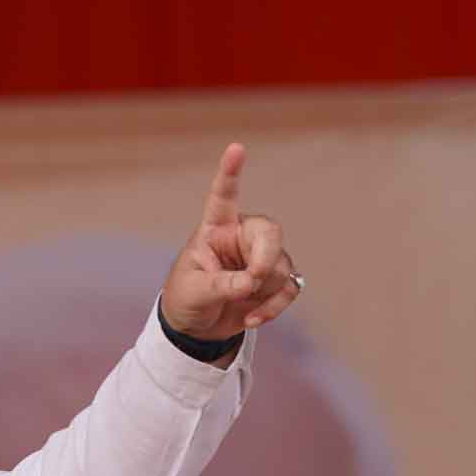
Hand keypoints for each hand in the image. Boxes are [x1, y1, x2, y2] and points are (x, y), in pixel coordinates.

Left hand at [161, 143, 300, 342]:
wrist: (195, 327)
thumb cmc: (186, 299)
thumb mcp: (194, 291)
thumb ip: (221, 284)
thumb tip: (251, 283)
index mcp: (214, 230)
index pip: (223, 197)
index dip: (230, 173)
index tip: (236, 148)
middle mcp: (241, 238)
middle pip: (270, 232)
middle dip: (266, 257)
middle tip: (253, 279)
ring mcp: (260, 258)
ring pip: (281, 265)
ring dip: (265, 289)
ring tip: (241, 304)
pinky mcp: (274, 281)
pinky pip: (289, 287)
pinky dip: (275, 306)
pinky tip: (254, 318)